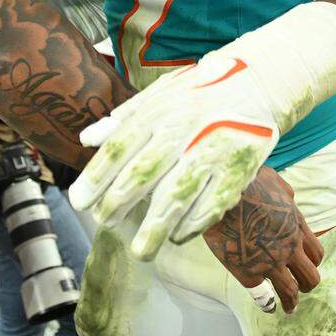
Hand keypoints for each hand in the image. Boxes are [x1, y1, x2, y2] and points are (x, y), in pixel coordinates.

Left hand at [67, 54, 278, 260]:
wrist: (257, 85)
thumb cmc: (199, 92)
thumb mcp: (159, 93)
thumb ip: (124, 118)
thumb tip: (86, 139)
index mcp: (160, 110)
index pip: (120, 146)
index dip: (96, 176)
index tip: (78, 201)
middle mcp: (185, 129)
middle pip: (145, 171)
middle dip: (118, 202)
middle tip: (102, 222)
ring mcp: (213, 150)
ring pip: (179, 194)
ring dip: (156, 227)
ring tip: (139, 250)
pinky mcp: (239, 170)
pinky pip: (211, 205)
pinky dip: (192, 225)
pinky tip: (175, 236)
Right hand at [203, 166, 322, 314]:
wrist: (223, 193)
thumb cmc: (245, 180)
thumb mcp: (274, 180)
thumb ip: (285, 193)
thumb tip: (289, 197)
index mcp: (296, 225)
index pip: (316, 252)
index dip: (311, 261)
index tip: (304, 265)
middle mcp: (290, 247)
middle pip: (310, 276)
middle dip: (307, 283)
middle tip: (301, 288)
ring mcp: (271, 262)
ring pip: (291, 292)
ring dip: (291, 302)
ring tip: (288, 308)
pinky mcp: (249, 272)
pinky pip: (263, 296)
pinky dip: (268, 304)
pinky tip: (268, 307)